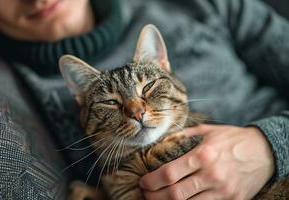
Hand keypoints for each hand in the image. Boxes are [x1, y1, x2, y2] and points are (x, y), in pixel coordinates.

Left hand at [139, 124, 274, 199]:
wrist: (264, 151)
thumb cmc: (233, 138)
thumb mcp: (208, 131)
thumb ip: (184, 135)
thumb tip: (163, 140)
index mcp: (203, 155)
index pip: (169, 173)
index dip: (151, 181)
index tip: (143, 182)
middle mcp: (212, 174)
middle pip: (175, 193)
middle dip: (154, 196)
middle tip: (145, 193)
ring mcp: (223, 191)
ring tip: (158, 199)